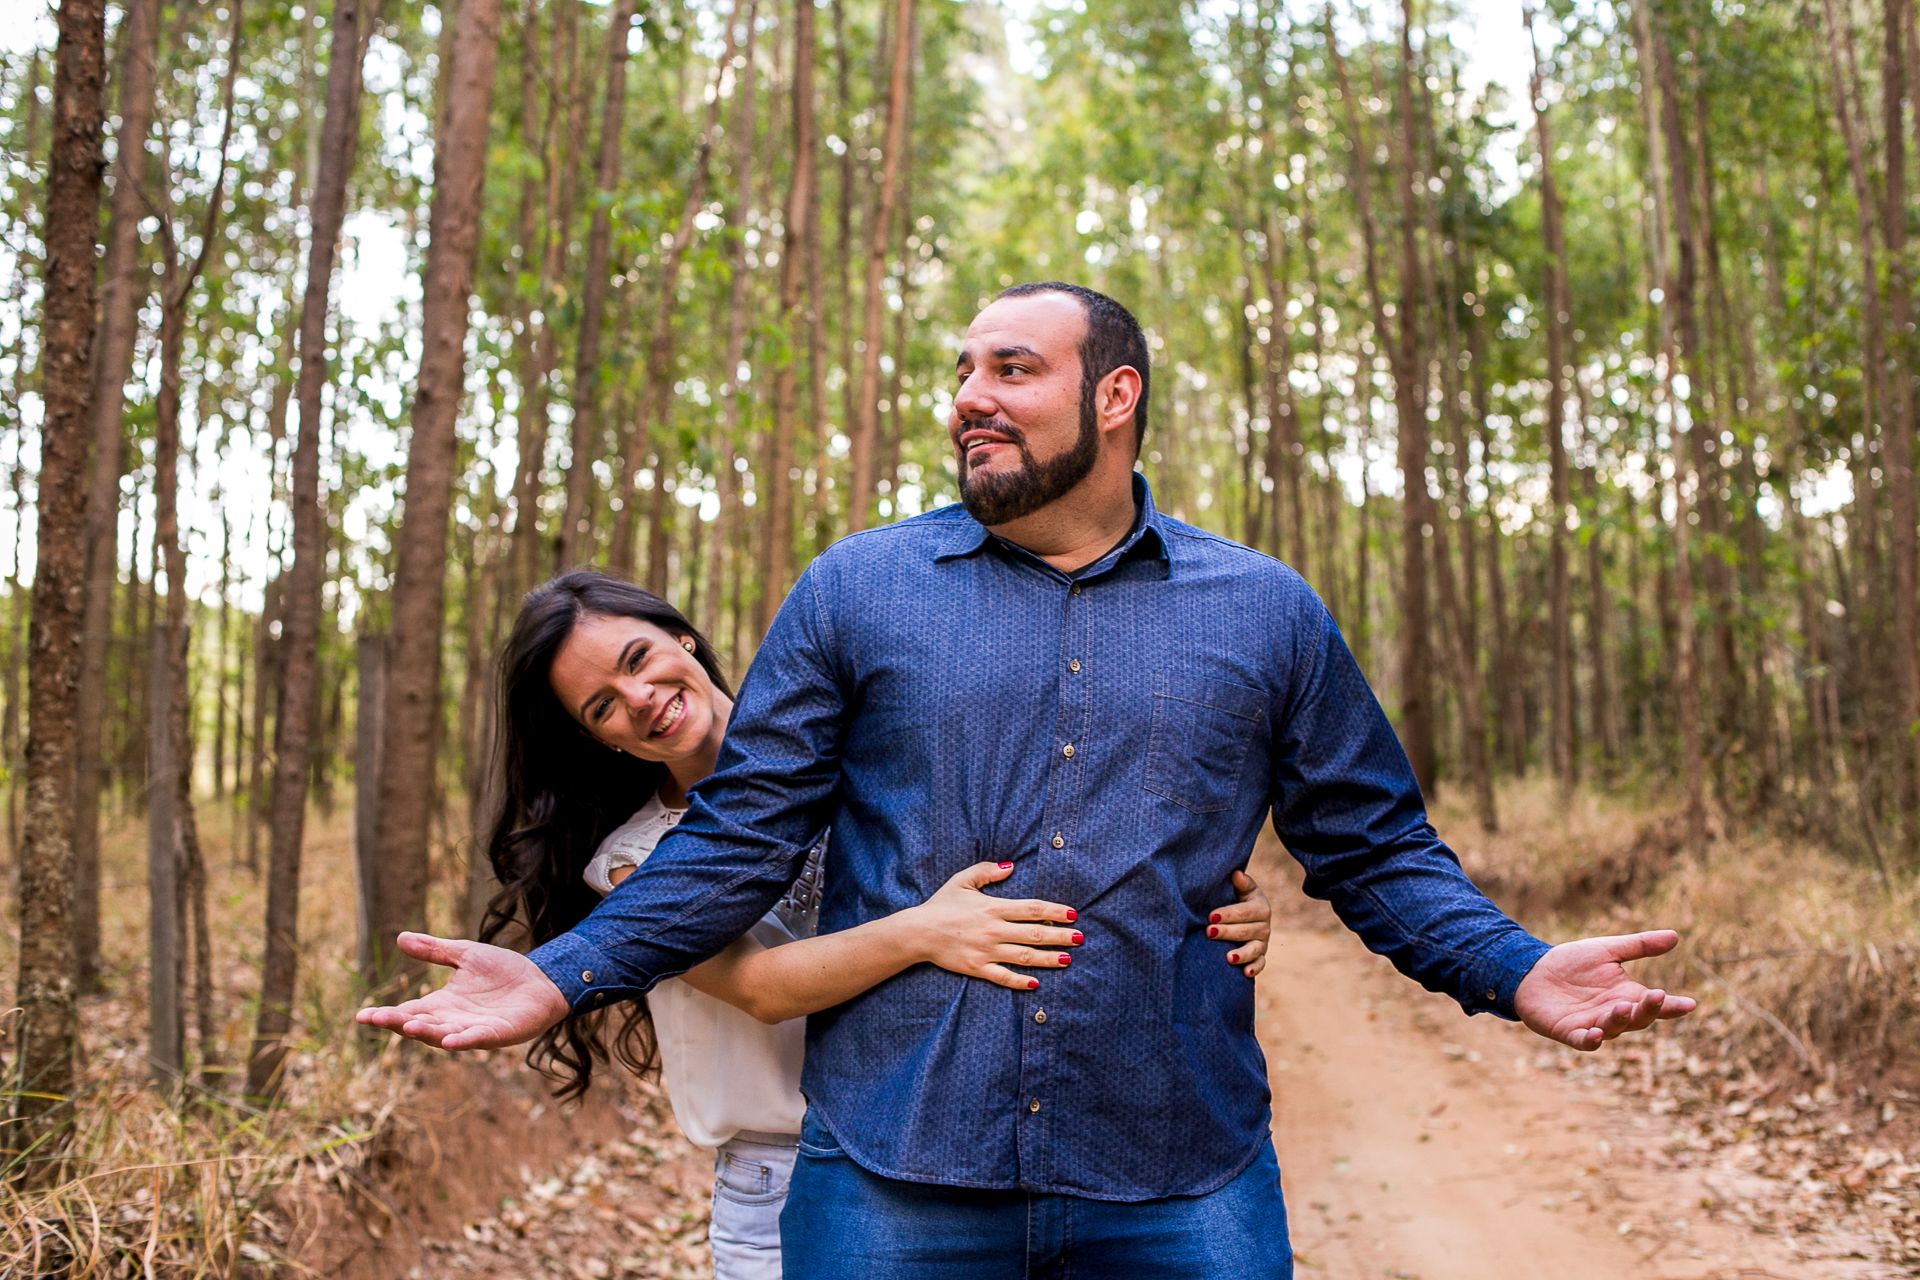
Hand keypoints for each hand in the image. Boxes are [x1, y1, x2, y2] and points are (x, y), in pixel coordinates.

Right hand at [354, 931, 570, 1050]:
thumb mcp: (465, 955)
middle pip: (420, 1025)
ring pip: (443, 1035)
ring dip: (426, 1032)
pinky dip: (463, 1041)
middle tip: (377, 1019)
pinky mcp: (498, 1034)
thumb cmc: (503, 971)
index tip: (361, 1015)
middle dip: (398, 1023)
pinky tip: (449, 1041)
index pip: (407, 1011)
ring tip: (407, 1026)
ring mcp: (474, 1030)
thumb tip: (400, 938)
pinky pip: (477, 1039)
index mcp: (442, 1004)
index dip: (385, 1015)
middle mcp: (453, 1021)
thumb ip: (434, 950)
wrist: (542, 979)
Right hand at [901, 862, 1082, 990]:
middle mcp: (994, 930)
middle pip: (1035, 933)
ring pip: (1025, 956)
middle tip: (1080, 938)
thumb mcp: (962, 880)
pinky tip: (1036, 983)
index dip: (1054, 910)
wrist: (918, 932)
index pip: (1032, 909)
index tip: (1072, 914)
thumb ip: (987, 871)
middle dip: (1060, 936)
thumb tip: (1011, 866)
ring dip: (1048, 958)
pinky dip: (1020, 981)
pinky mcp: (978, 968)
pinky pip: (1003, 977)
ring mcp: (987, 950)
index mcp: (994, 907)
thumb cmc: (941, 904)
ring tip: (1067, 960)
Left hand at [1208, 869, 1271, 976]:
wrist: (1241, 914)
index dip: (1228, 914)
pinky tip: (1245, 973)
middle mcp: (1264, 925)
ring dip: (1242, 954)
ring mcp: (1262, 942)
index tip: (1211, 916)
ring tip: (1228, 958)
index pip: (1244, 912)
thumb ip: (1240, 883)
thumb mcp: (1240, 888)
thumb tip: (1236, 874)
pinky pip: (1260, 964)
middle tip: (1209, 932)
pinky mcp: (1260, 956)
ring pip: (1254, 949)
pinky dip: (1254, 969)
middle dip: (1227, 932)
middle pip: (1246, 931)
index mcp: (1260, 906)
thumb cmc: (1235, 898)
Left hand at [1513, 930, 1697, 1050]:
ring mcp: (1592, 1025)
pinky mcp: (1568, 1032)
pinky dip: (1590, 1041)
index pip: (1655, 1005)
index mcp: (1627, 996)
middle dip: (1648, 1009)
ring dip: (1619, 1020)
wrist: (1532, 970)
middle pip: (1638, 1019)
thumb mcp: (1607, 950)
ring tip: (1622, 1007)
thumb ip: (1639, 946)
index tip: (1690, 1004)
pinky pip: (1582, 1041)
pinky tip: (1595, 1035)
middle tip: (1656, 996)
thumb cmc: (1572, 963)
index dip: (1672, 1007)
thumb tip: (1675, 936)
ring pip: (1613, 1029)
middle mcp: (1614, 1014)